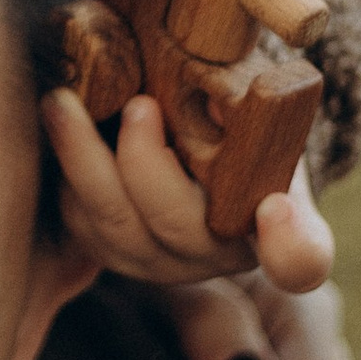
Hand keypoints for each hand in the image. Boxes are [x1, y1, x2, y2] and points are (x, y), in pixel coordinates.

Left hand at [41, 86, 334, 295]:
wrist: (194, 135)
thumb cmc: (229, 113)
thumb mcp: (249, 98)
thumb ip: (244, 98)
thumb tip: (216, 96)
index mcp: (280, 220)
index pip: (300, 257)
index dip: (291, 245)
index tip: (275, 208)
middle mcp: (224, 254)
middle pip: (180, 227)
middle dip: (145, 162)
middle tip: (137, 104)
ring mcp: (166, 263)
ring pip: (117, 229)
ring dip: (83, 160)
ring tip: (61, 101)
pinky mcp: (117, 254)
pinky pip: (82, 225)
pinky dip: (67, 175)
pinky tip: (60, 124)